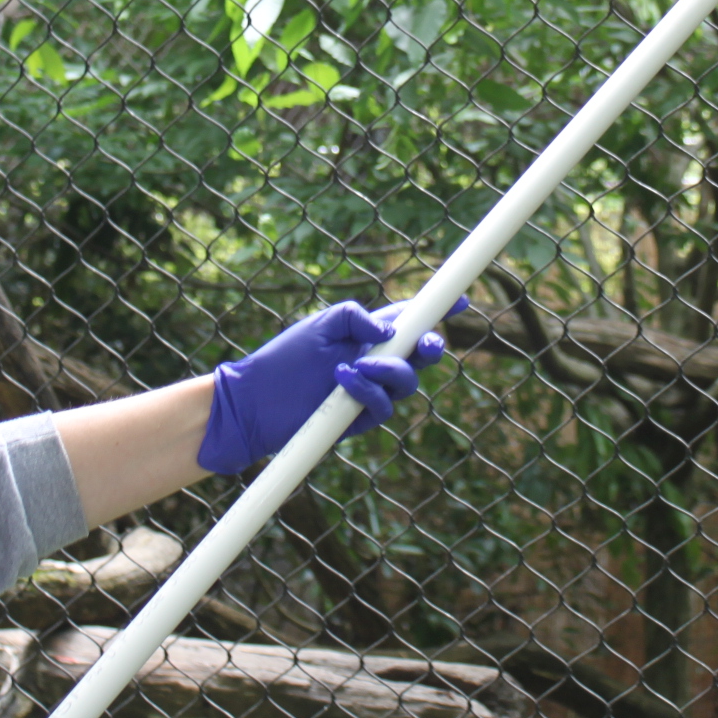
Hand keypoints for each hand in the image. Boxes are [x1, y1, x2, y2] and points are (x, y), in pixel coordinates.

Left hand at [197, 296, 467, 474]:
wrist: (256, 400)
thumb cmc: (286, 358)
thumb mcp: (320, 325)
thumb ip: (355, 316)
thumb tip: (389, 330)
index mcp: (371, 334)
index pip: (411, 320)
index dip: (438, 311)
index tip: (461, 299)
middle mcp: (377, 362)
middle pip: (422, 355)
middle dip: (431, 347)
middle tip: (427, 343)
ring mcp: (372, 391)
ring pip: (407, 382)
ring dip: (389, 371)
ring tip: (355, 365)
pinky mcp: (361, 418)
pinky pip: (383, 406)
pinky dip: (367, 390)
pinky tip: (343, 379)